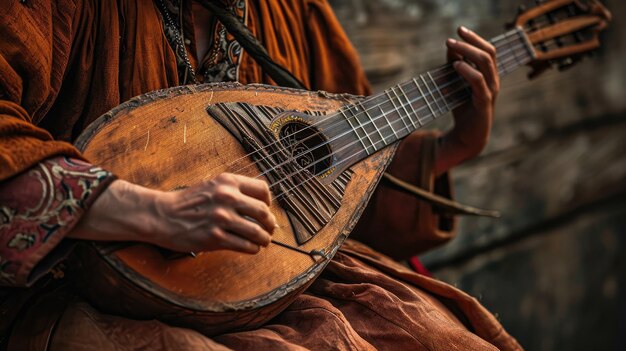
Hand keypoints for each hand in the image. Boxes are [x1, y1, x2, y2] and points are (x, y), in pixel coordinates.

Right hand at [69, 173, 276, 253]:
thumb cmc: (188, 202)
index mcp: (228, 182)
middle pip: (264, 213)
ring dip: (264, 239)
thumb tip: (259, 204)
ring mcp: (222, 218)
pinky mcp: (216, 238)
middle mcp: (227, 198)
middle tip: (270, 230)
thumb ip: (234, 191)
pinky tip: (250, 248)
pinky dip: (252, 249)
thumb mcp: (212, 186)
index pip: (262, 190)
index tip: (266, 209)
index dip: (268, 202)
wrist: (162, 215)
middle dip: (270, 224)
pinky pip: (245, 246)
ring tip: (263, 242)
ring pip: (257, 232)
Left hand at [435, 26, 499, 174]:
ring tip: (450, 46)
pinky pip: (478, 82)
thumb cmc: (463, 110)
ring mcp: (491, 91)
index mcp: (489, 75)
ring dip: (467, 52)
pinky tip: (456, 66)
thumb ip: (456, 67)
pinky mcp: (484, 102)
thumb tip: (450, 47)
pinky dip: (467, 71)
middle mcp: (494, 81)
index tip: (459, 29)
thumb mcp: (457, 85)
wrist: (467, 137)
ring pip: (485, 63)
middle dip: (471, 41)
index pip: (488, 50)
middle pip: (488, 53)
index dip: (475, 38)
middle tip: (453, 35)